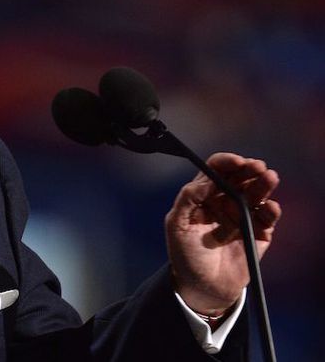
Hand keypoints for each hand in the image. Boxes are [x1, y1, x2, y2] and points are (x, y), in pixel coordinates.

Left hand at [165, 152, 280, 315]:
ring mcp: (242, 217)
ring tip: (269, 178)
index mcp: (203, 197)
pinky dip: (270, 212)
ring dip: (263, 185)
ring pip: (256, 195)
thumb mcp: (177, 225)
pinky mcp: (258, 233)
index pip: (216, 172)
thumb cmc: (185, 255)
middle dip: (248, 170)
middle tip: (257, 167)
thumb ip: (188, 199)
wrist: (202, 287)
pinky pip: (266, 219)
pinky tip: (270, 208)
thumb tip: (205, 180)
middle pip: (239, 179)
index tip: (235, 162)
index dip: (225, 163)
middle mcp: (224, 202)